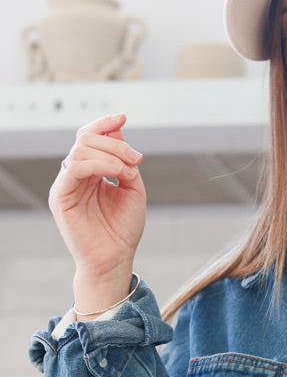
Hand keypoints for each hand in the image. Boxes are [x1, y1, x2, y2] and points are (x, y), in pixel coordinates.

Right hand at [49, 112, 145, 311]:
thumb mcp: (134, 189)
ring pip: (80, 150)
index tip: (122, 117)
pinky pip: (74, 167)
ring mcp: (66, 185)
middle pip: (85, 140)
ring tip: (129, 170)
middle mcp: (76, 176)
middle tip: (136, 157)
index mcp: (91, 172)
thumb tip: (119, 130)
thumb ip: (126, 161)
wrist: (115, 259)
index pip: (90, 138)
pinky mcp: (60, 197)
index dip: (104, 124)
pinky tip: (116, 172)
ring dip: (109, 153)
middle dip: (114, 142)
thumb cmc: (123, 230)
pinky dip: (97, 164)